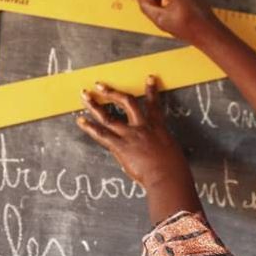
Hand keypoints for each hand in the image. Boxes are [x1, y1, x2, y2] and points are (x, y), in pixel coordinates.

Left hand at [76, 77, 201, 221]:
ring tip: (85, 96)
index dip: (151, 91)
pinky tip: (81, 121)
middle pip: (127, 103)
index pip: (154, 105)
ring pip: (109, 117)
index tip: (149, 79)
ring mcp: (130, 136)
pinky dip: (90, 128)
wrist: (167, 176)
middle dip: (113, 92)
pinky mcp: (121, 147)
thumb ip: (159, 145)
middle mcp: (142, 127)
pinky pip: (102, 135)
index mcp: (157, 127)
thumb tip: (151, 149)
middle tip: (101, 85)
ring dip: (95, 105)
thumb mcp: (170, 150)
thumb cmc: (174, 168)